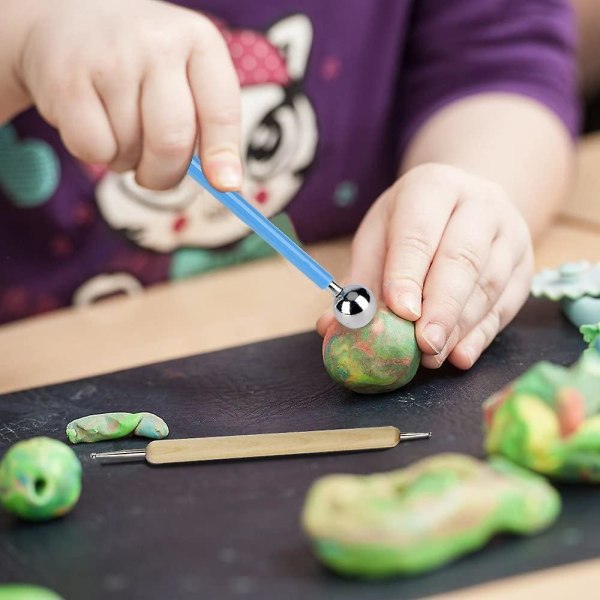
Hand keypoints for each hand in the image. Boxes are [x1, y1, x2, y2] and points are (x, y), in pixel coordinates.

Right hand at [16, 0, 240, 189]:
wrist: (70, 15)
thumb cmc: (143, 61)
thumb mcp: (186, 74)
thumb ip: (210, 123)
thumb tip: (227, 183)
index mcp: (199, 42)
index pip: (221, 110)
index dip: (223, 155)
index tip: (226, 185)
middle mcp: (157, 43)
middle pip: (172, 142)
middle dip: (165, 175)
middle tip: (155, 174)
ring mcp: (110, 59)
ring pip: (131, 150)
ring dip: (127, 160)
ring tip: (120, 129)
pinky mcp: (67, 79)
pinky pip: (94, 149)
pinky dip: (96, 154)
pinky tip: (95, 124)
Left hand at [317, 163, 533, 368]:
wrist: (468, 202)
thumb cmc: (414, 223)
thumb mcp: (380, 236)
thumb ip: (360, 280)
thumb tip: (329, 326)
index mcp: (433, 187)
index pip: (419, 233)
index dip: (408, 274)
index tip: (400, 311)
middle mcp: (479, 204)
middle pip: (462, 258)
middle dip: (441, 307)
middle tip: (422, 345)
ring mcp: (510, 234)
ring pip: (488, 284)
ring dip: (459, 327)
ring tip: (432, 357)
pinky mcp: (525, 266)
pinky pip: (506, 304)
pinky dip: (482, 335)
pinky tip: (460, 355)